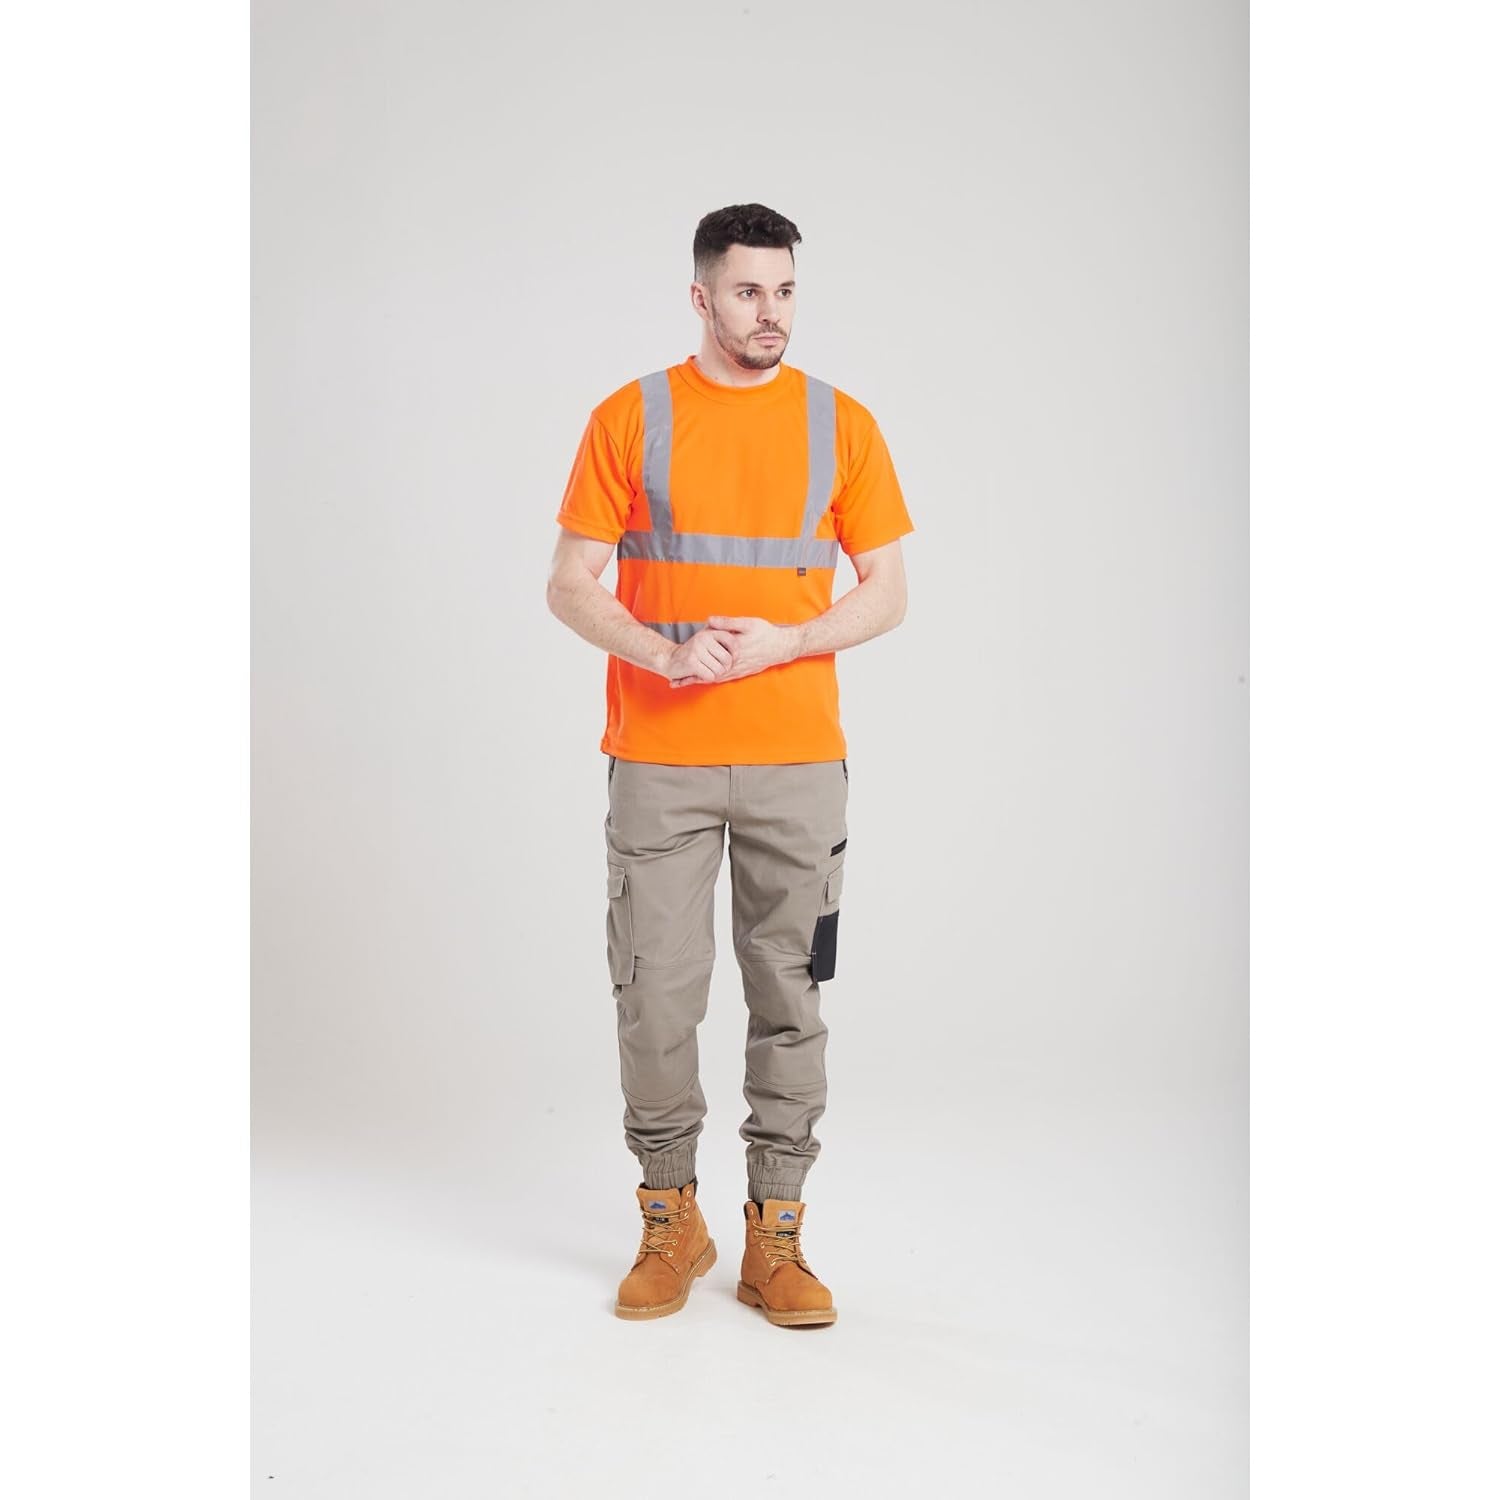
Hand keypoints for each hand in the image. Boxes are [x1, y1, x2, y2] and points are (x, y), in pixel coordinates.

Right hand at [660, 627, 739, 686]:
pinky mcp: (692, 661)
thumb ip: (722, 638)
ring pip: (719, 669)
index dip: (736, 654)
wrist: (670, 659)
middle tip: (718, 669)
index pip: (733, 642)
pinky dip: (708, 678)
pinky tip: (700, 673)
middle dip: (725, 668)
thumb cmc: (694, 652)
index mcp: (710, 631)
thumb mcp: (708, 641)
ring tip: (707, 669)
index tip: (732, 660)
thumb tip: (745, 641)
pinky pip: (710, 675)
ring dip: (715, 674)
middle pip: (727, 659)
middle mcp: (704, 638)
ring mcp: (697, 649)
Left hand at [668, 615, 801, 687]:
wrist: (782, 647)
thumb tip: (708, 621)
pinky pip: (724, 679)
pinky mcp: (743, 672)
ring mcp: (738, 671)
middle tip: (674, 683)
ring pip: (715, 679)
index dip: (691, 669)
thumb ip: (727, 623)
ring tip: (685, 684)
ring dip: (700, 681)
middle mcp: (733, 666)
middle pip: (707, 675)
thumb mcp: (747, 623)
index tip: (677, 671)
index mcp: (731, 654)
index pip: (706, 664)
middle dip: (690, 679)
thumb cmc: (766, 633)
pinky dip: (713, 680)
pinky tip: (707, 680)